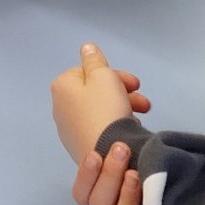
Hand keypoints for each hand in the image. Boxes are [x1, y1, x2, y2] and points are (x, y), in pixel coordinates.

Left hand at [50, 42, 146, 163]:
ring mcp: (69, 129)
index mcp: (62, 87)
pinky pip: (99, 128)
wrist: (107, 157)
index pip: (89, 71)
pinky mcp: (80, 146)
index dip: (114, 75)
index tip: (135, 83)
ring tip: (139, 118)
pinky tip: (128, 131)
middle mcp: (61, 107)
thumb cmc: (105, 111)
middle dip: (122, 93)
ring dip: (122, 109)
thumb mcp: (104, 76)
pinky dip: (115, 125)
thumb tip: (86, 48)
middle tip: (144, 103)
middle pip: (95, 92)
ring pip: (100, 110)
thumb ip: (95, 60)